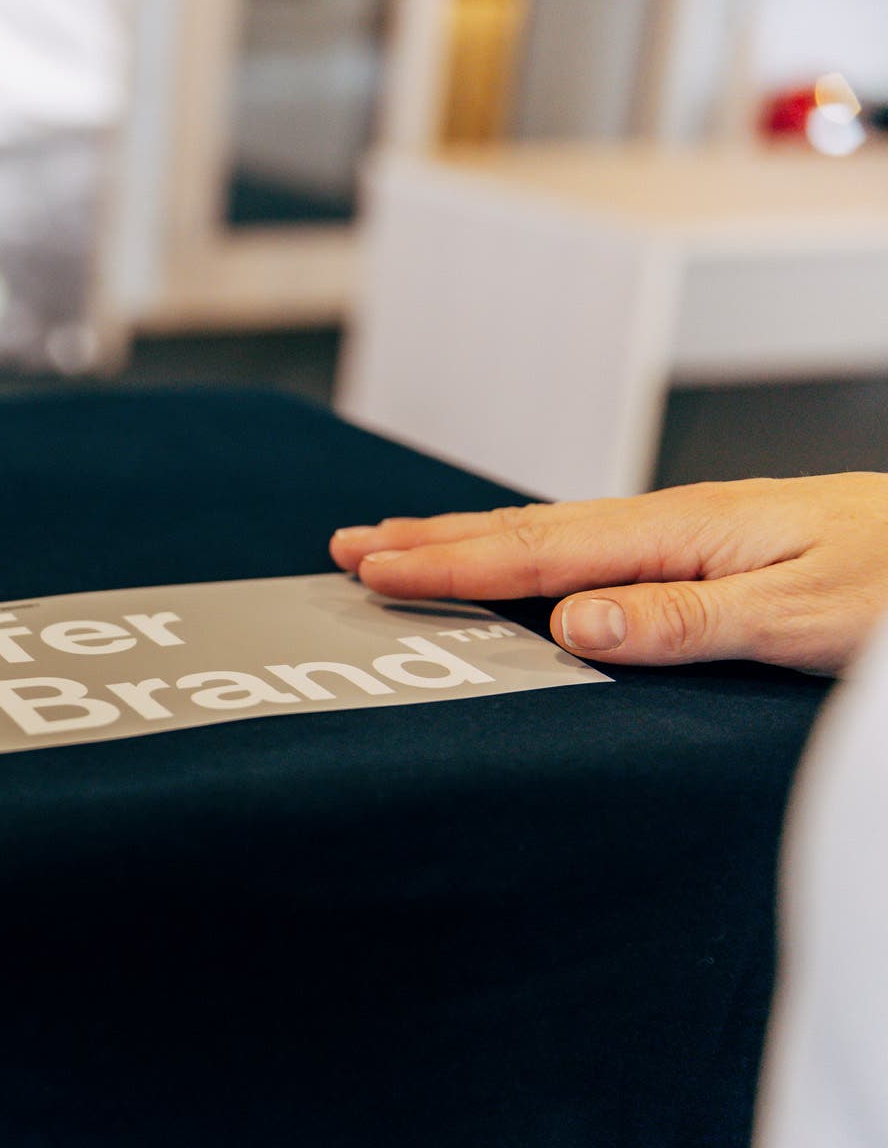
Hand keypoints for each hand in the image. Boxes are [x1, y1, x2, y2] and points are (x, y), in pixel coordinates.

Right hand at [328, 474, 887, 674]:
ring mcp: (688, 532)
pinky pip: (589, 546)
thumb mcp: (801, 616)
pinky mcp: (707, 549)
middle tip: (346, 548)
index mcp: (683, 533)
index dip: (447, 564)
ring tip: (401, 543)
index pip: (539, 553)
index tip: (370, 569)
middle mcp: (675, 523)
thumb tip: (570, 624)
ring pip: (553, 534)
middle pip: (526, 532)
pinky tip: (517, 559)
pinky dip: (527, 550)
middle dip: (430, 541)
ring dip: (469, 540)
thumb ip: (685, 621)